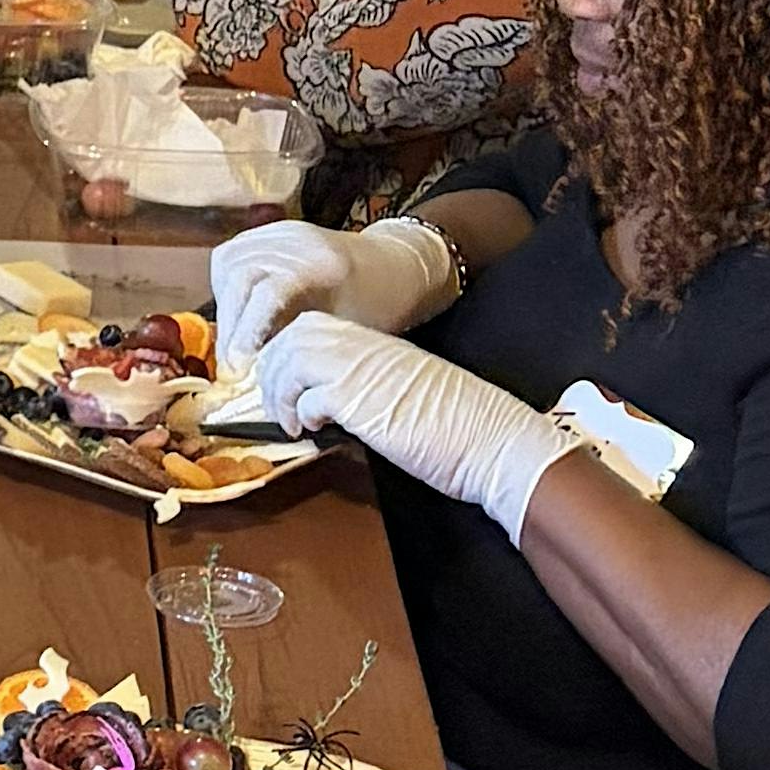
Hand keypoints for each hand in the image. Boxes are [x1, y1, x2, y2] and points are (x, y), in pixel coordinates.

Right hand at [211, 214, 460, 376]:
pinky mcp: (271, 232)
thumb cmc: (378, 304)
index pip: (269, 293)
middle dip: (230, 326)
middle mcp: (297, 241)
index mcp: (323, 265)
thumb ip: (302, 346)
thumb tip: (261, 376)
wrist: (394, 265)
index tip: (239, 367)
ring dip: (225, 308)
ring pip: (229, 266)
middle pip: (240, 277)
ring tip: (233, 342)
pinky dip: (227, 288)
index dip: (248, 331)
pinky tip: (236, 311)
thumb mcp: (347, 330)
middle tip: (232, 365)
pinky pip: (232, 257)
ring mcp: (282, 232)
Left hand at [256, 311, 570, 539]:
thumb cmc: (463, 428)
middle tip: (276, 405)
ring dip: (279, 391)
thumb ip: (372, 388)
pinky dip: (301, 412)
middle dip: (273, 369)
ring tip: (289, 421)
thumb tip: (337, 406)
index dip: (288, 352)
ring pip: (291, 359)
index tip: (285, 383)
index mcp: (380, 345)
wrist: (496, 441)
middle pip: (293, 337)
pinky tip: (312, 428)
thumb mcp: (410, 392)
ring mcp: (361, 370)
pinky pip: (308, 395)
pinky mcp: (359, 401)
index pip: (314, 327)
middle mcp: (366, 349)